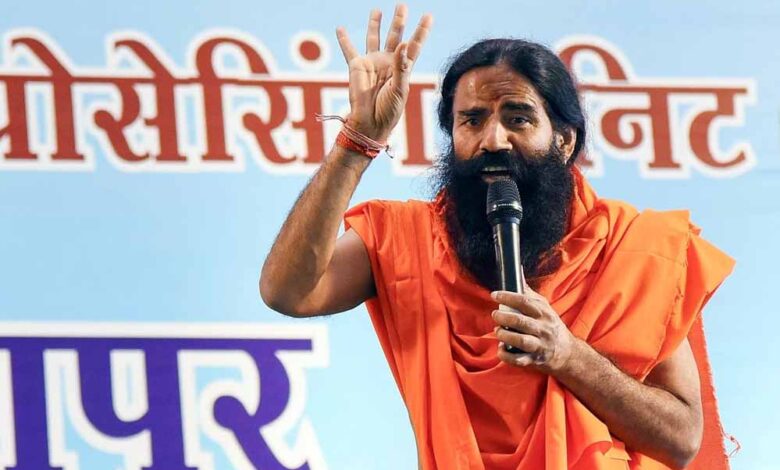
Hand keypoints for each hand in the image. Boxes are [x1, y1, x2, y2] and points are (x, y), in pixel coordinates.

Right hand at [335, 4, 432, 142]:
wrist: (370, 123)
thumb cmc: (389, 110)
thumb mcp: (400, 89)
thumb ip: (401, 66)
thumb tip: (403, 44)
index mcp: (403, 68)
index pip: (414, 45)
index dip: (421, 31)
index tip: (428, 16)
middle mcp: (388, 62)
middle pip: (395, 36)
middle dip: (399, 21)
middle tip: (402, 5)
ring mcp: (373, 63)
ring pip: (374, 38)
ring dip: (376, 24)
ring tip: (378, 10)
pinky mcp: (357, 67)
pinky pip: (349, 50)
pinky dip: (344, 40)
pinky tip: (340, 29)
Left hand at [491, 289, 575, 374]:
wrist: (568, 353)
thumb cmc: (551, 327)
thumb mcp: (545, 309)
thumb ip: (530, 295)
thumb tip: (517, 276)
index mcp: (544, 314)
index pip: (525, 302)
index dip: (507, 297)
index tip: (494, 295)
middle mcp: (543, 329)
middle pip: (521, 321)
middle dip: (504, 317)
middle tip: (495, 314)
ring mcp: (539, 345)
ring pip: (521, 341)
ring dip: (505, 335)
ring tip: (497, 331)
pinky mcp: (534, 360)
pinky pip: (518, 359)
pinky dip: (506, 355)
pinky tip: (501, 349)